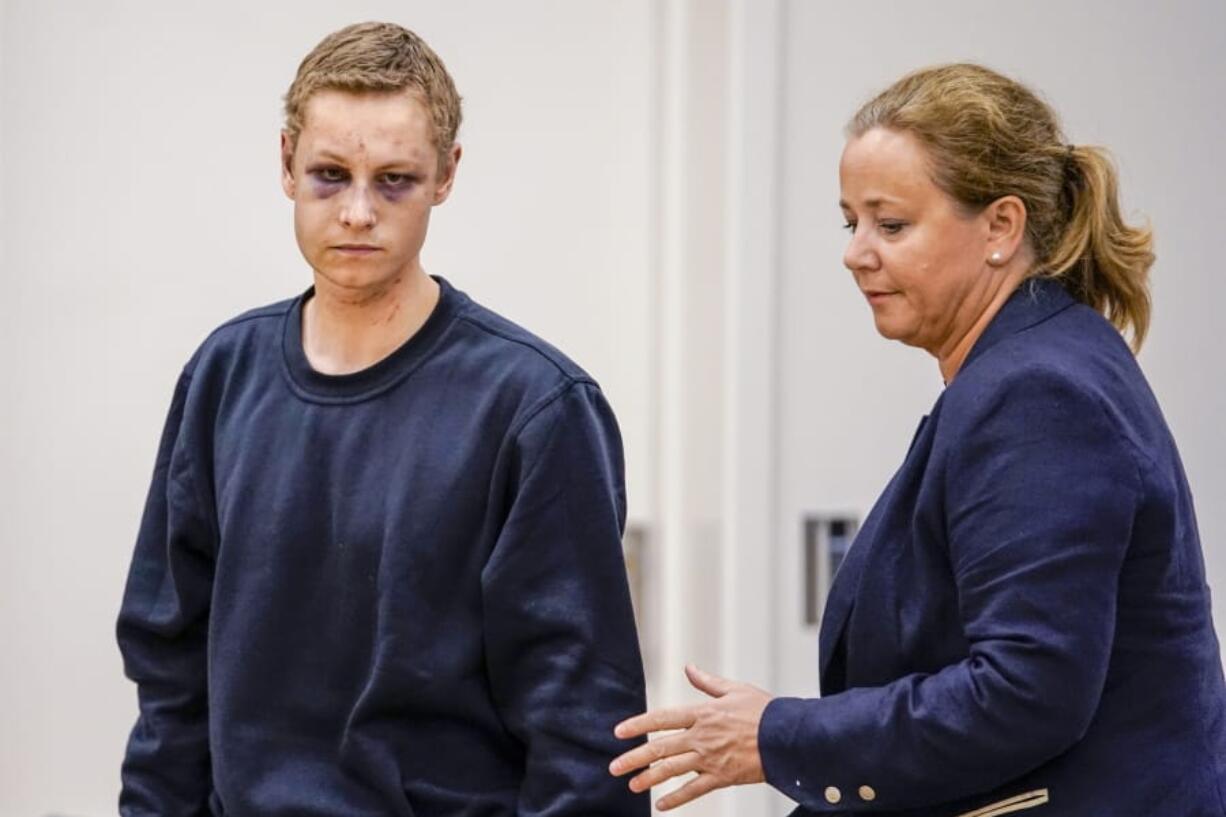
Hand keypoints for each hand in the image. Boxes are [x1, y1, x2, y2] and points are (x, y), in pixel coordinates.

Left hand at [609, 664, 772, 809]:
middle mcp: (701, 737)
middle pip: (660, 748)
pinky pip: (694, 790)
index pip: (662, 719)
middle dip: (634, 758)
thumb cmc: (764, 711)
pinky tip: (661, 805)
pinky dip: (676, 798)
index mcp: (702, 713)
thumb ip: (707, 682)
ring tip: (632, 785)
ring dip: (649, 778)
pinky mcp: (722, 777)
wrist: (789, 737)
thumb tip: (689, 668)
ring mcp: (710, 759)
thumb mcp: (734, 690)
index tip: (619, 732)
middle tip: (615, 767)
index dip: (638, 725)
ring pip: (672, 770)